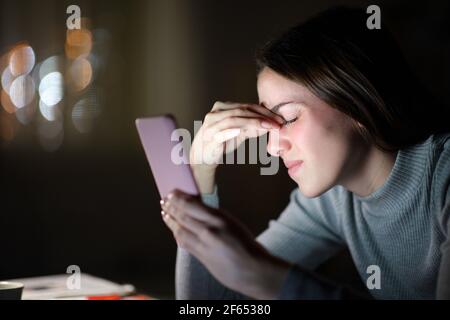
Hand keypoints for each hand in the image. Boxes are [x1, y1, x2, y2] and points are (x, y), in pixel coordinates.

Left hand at [160, 189, 291, 298]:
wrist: (253, 270)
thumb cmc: (247, 245)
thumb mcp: (232, 223)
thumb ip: (214, 217)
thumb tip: (198, 208)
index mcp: (219, 219)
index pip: (192, 205)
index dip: (178, 199)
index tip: (172, 192)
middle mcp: (209, 232)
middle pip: (183, 217)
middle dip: (171, 207)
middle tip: (164, 200)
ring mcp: (204, 246)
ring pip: (180, 230)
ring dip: (170, 220)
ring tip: (165, 213)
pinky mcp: (201, 257)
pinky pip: (184, 243)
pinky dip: (177, 234)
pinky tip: (175, 230)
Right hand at [190, 101, 283, 166]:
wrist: (203, 156)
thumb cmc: (221, 143)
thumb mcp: (240, 133)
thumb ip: (252, 126)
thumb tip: (271, 124)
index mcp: (223, 107)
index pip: (247, 106)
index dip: (264, 111)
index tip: (278, 119)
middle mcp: (216, 112)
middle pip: (242, 110)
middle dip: (262, 116)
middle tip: (277, 123)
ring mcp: (211, 124)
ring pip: (234, 119)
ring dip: (253, 122)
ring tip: (267, 127)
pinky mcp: (208, 136)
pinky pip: (221, 132)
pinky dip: (232, 131)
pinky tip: (241, 131)